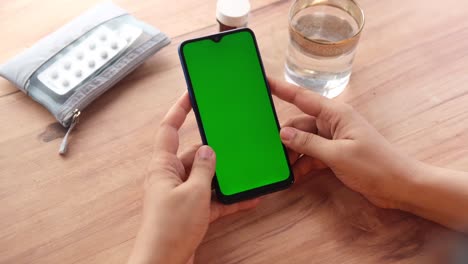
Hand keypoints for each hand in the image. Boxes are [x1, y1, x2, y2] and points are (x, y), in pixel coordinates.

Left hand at [127, 93, 258, 263]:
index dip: (179, 110)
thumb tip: (209, 150)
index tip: (191, 94)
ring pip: (206, 178)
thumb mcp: (194, 193)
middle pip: (194, 155)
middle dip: (215, 152)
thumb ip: (204, 169)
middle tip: (233, 143)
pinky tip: (248, 198)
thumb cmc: (170, 228)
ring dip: (225, 178)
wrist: (164, 263)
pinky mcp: (190, 211)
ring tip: (246, 172)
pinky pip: (212, 198)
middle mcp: (170, 177)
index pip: (169, 129)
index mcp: (163, 166)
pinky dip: (227, 199)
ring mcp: (181, 194)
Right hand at [269, 79, 418, 209]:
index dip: (281, 89)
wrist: (400, 186)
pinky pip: (312, 155)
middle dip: (284, 138)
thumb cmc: (373, 165)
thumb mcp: (337, 155)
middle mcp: (332, 122)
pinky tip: (293, 176)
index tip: (263, 80)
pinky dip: (303, 164)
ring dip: (293, 154)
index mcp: (335, 114)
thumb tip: (282, 134)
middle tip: (269, 153)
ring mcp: (333, 139)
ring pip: (304, 141)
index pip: (302, 97)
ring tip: (281, 169)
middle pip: (299, 125)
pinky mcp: (335, 154)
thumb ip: (308, 143)